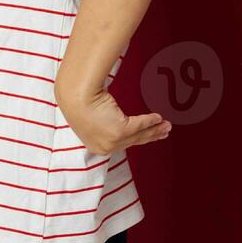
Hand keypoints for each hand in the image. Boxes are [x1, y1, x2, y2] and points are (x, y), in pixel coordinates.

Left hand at [57, 88, 171, 157]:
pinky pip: (140, 125)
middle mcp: (105, 147)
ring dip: (155, 130)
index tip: (148, 136)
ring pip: (139, 135)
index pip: (121, 145)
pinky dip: (151, 121)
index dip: (137, 140)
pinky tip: (158, 117)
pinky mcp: (119, 131)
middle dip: (151, 136)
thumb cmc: (78, 101)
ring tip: (166, 126)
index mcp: (97, 147)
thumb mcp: (90, 117)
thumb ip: (104, 123)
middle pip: (134, 141)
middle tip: (163, 133)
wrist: (75, 95)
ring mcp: (113, 141)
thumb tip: (115, 118)